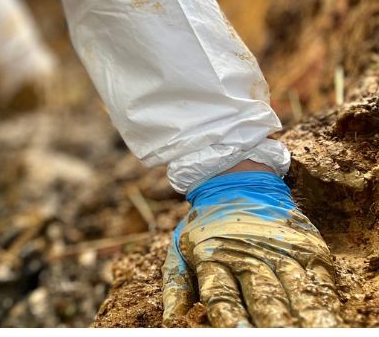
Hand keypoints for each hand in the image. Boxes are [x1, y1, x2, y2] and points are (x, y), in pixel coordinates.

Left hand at [162, 170, 338, 326]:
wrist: (235, 176)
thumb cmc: (205, 223)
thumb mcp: (181, 248)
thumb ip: (177, 286)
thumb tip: (171, 321)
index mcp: (213, 256)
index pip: (221, 295)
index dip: (230, 319)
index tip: (237, 334)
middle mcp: (248, 254)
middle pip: (262, 297)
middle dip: (269, 321)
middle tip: (274, 333)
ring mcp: (279, 250)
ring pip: (294, 290)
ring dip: (302, 314)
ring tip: (308, 330)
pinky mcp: (306, 246)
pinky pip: (319, 277)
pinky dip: (323, 298)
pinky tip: (326, 316)